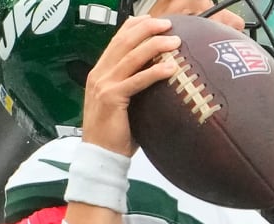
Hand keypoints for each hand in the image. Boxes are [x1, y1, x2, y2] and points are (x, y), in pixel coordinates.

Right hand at [81, 16, 182, 154]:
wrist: (101, 155)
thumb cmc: (116, 133)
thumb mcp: (123, 103)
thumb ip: (134, 86)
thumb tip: (158, 76)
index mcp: (100, 73)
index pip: (116, 41)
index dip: (134, 27)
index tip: (152, 19)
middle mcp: (99, 74)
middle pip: (124, 42)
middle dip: (147, 29)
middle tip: (168, 24)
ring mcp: (103, 85)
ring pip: (131, 57)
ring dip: (155, 46)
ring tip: (174, 41)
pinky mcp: (112, 98)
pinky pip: (137, 81)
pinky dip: (155, 72)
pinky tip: (171, 68)